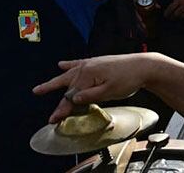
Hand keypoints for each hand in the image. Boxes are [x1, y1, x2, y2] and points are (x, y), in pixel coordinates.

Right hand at [34, 55, 168, 122]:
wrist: (142, 66)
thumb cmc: (128, 79)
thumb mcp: (110, 91)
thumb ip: (90, 95)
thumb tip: (74, 98)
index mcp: (87, 76)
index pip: (70, 97)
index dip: (62, 110)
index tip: (53, 120)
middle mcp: (85, 68)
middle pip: (66, 87)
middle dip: (56, 100)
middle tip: (49, 114)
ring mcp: (90, 64)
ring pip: (68, 75)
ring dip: (55, 82)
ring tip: (41, 89)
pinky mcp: (95, 63)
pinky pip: (77, 64)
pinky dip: (68, 65)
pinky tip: (61, 65)